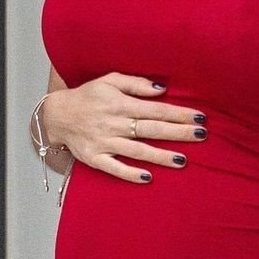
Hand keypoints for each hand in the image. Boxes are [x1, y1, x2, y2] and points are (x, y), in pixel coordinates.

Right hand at [35, 74, 206, 184]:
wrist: (57, 115)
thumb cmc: (88, 96)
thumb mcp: (109, 80)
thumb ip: (136, 84)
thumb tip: (162, 89)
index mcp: (120, 104)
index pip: (156, 109)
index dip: (179, 113)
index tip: (199, 117)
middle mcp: (114, 123)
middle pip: (152, 129)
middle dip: (178, 132)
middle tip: (201, 135)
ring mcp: (104, 142)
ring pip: (137, 150)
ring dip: (160, 156)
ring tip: (182, 160)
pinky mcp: (94, 158)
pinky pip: (114, 168)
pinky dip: (130, 173)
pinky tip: (148, 178)